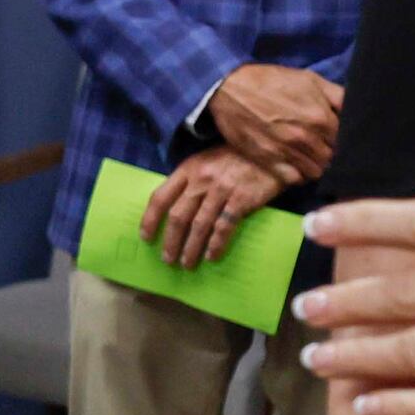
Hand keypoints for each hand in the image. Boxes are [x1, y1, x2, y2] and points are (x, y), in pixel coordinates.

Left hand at [142, 145, 284, 268]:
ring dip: (191, 248)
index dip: (150, 219)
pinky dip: (216, 244)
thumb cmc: (233, 158)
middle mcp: (200, 180)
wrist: (267, 151)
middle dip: (170, 241)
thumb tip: (172, 209)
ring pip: (199, 225)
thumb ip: (189, 181)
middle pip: (178, 216)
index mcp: (187, 169)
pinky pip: (224, 226)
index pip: (160, 197)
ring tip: (186, 264)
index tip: (146, 237)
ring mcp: (221, 190)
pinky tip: (211, 256)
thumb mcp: (204, 162)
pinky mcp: (241, 199)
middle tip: (168, 259)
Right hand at [207, 62, 341, 181]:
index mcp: (321, 118)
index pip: (348, 142)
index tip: (340, 139)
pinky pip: (293, 179)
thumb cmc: (271, 81)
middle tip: (327, 147)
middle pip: (333, 160)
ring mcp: (285, 152)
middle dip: (333, 155)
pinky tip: (296, 163)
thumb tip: (358, 111)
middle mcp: (305, 139)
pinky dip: (298, 174)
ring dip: (317, 166)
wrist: (228, 86)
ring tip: (312, 156)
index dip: (346, 141)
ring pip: (316, 173)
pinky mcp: (267, 160)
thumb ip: (338, 96)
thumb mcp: (310, 79)